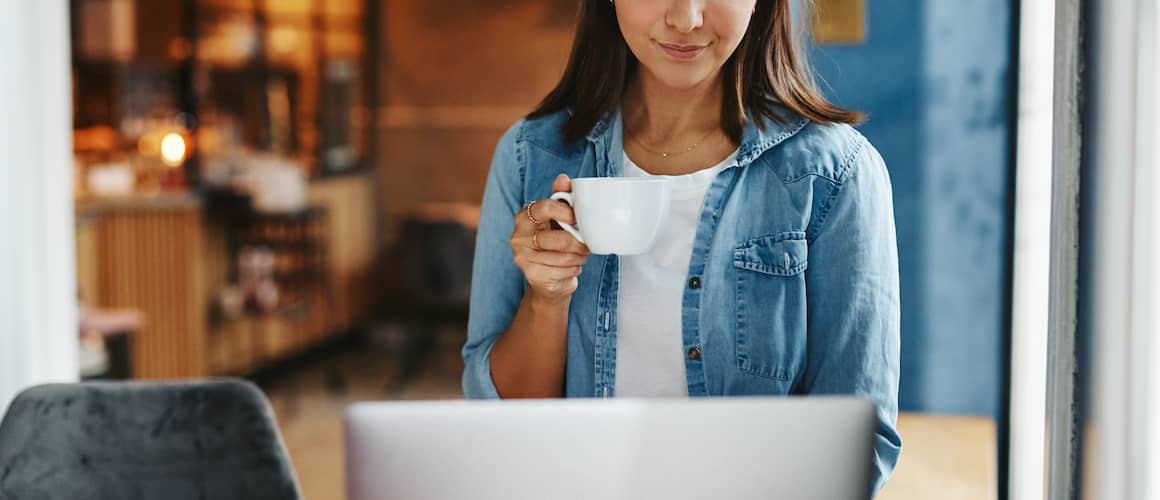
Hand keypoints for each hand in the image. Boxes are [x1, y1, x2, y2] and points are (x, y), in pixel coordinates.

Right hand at [510, 174, 589, 304]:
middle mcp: (518, 237)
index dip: (567, 212)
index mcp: (523, 217)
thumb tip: (563, 178)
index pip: (546, 207)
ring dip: (579, 257)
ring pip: (565, 257)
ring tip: (579, 255)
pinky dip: (573, 269)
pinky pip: (564, 271)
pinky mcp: (532, 275)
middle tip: (585, 244)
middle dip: (579, 243)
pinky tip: (571, 267)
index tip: (576, 218)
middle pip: (561, 239)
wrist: (545, 279)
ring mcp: (523, 258)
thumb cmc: (553, 244)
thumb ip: (560, 197)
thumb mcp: (556, 218)